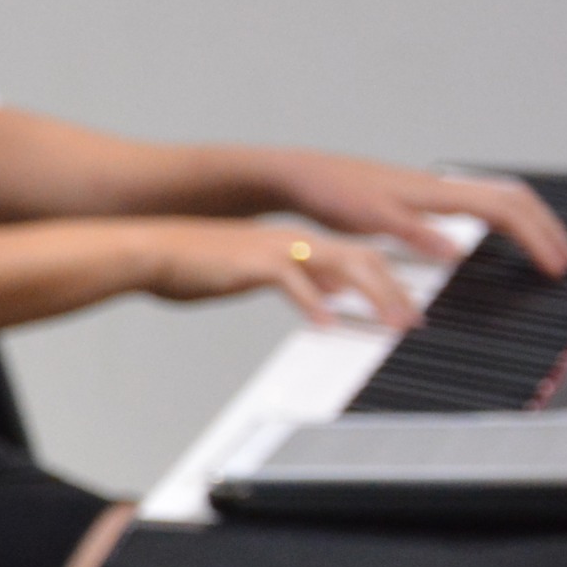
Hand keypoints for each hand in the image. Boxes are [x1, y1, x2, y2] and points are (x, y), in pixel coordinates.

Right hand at [135, 218, 416, 329]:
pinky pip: (294, 283)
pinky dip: (315, 304)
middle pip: (363, 259)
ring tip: (391, 323)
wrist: (152, 251)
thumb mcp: (256, 272)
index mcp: (295, 243)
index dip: (389, 282)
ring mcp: (276, 250)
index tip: (408, 307)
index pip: (357, 257)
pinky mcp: (254, 263)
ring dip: (374, 295)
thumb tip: (331, 295)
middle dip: (395, 291)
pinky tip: (326, 324)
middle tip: (414, 320)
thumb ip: (298, 280)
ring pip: (342, 265)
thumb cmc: (193, 265)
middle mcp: (293, 241)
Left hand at [267, 152, 566, 277]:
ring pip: (498, 200)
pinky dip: (501, 223)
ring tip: (547, 252)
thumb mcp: (370, 219)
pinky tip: (500, 242)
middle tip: (566, 262)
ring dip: (528, 225)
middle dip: (545, 230)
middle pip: (513, 201)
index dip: (536, 238)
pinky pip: (477, 206)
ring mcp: (433, 192)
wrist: (304, 177)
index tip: (556, 266)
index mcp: (437, 193)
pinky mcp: (421, 200)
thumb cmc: (332, 195)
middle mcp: (442, 188)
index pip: (506, 210)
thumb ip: (413, 233)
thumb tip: (459, 250)